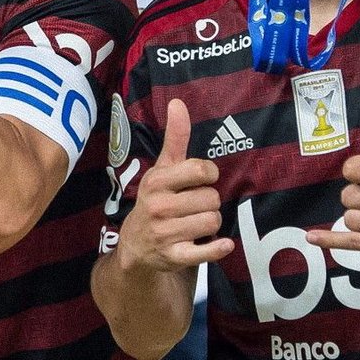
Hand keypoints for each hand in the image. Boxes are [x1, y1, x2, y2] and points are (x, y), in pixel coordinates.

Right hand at [118, 100, 231, 270]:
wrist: (136, 245)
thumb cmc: (156, 200)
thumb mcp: (162, 169)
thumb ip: (175, 138)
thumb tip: (178, 103)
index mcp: (157, 182)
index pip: (201, 170)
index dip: (209, 175)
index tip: (202, 180)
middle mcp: (159, 207)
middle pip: (211, 198)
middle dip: (209, 202)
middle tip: (195, 205)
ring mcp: (166, 233)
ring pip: (213, 221)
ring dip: (211, 223)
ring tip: (196, 223)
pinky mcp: (175, 256)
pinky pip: (206, 251)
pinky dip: (218, 248)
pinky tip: (222, 244)